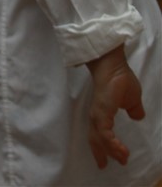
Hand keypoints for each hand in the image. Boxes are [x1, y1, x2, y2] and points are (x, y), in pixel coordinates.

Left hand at [86, 46, 145, 167]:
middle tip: (106, 166)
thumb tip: (137, 116)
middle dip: (102, 154)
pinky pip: (104, 134)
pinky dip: (111, 144)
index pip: (100, 135)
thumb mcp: (131, 100)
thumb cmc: (121, 80)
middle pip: (95, 140)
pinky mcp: (100, 113)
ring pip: (100, 140)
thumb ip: (133, 110)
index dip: (106, 147)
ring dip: (111, 151)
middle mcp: (96, 116)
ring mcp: (97, 115)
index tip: (114, 158)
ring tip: (123, 159)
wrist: (113, 67)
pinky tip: (120, 150)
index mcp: (102, 114)